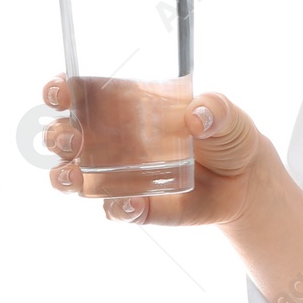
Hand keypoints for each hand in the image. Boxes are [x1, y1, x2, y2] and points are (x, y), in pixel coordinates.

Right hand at [40, 75, 275, 227]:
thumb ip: (215, 109)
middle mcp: (110, 141)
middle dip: (56, 137)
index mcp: (124, 106)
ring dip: (64, 177)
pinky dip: (118, 209)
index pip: (77, 95)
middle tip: (74, 138)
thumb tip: (197, 116)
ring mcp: (118, 177)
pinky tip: (130, 204)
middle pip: (62, 137)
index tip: (60, 92)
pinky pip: (116, 211)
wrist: (245, 179)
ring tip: (75, 176)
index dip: (58, 92)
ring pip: (72, 178)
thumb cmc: (226, 134)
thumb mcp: (227, 114)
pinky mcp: (137, 207)